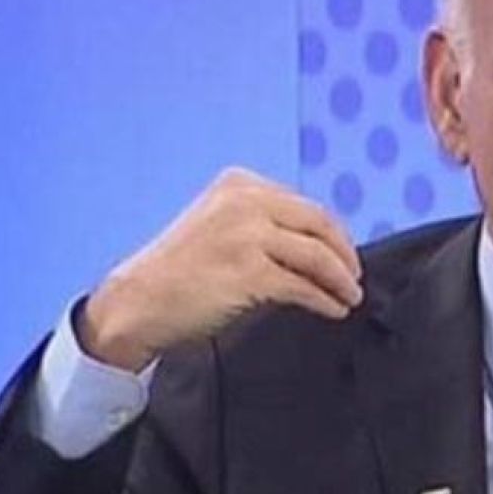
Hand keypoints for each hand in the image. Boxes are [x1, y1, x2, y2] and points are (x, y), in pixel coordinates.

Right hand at [79, 167, 362, 370]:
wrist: (138, 301)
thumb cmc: (178, 271)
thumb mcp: (218, 224)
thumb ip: (262, 222)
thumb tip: (316, 243)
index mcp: (239, 184)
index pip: (305, 205)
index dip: (333, 232)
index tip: (345, 252)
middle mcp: (245, 202)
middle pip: (319, 225)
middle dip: (345, 254)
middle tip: (354, 277)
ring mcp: (247, 235)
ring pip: (317, 256)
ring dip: (341, 279)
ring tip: (349, 297)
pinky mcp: (250, 272)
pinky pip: (303, 286)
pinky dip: (324, 299)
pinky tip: (331, 309)